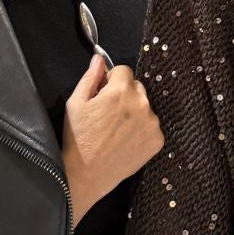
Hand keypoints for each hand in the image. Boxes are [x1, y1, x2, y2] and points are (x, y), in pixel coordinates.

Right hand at [61, 54, 163, 223]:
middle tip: (108, 114)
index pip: (124, 70)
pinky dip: (141, 130)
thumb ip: (90, 77)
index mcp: (121, 91)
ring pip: (145, 107)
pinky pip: (151, 126)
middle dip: (124, 95)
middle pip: (136, 87)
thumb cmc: (78, 139)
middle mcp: (141, 104)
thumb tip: (99, 59)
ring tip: (116, 130)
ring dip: (134, 112)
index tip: (103, 94)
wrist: (87, 175)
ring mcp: (152, 123)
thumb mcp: (75, 103)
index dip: (111, 81)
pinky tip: (125, 140)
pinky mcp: (158, 140)